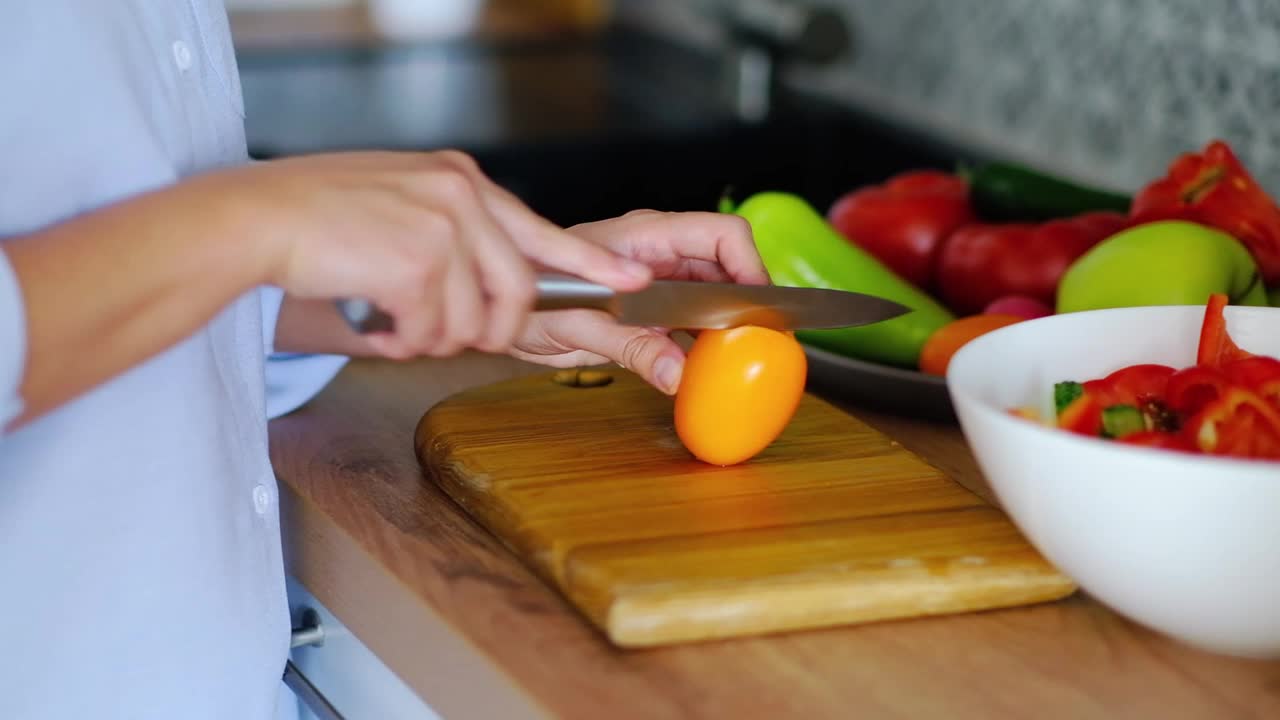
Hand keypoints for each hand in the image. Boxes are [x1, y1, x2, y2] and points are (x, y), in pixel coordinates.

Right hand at [218, 150, 652, 358]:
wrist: (256, 216)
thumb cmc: (317, 216)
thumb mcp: (400, 201)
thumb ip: (451, 231)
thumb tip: (487, 286)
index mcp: (459, 179)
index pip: (540, 230)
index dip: (588, 262)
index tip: (629, 280)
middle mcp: (460, 195)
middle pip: (516, 289)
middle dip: (491, 330)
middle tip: (449, 337)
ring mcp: (442, 226)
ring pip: (473, 320)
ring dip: (434, 339)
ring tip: (394, 323)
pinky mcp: (417, 262)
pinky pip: (433, 331)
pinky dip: (404, 342)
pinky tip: (376, 324)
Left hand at [509, 209, 769, 393]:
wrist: (504, 307)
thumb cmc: (532, 299)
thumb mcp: (578, 327)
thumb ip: (631, 348)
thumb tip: (678, 373)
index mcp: (645, 237)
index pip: (721, 234)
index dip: (750, 266)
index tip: (757, 309)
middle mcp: (659, 252)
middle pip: (728, 263)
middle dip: (747, 299)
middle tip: (759, 340)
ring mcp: (659, 278)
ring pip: (717, 293)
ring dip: (729, 324)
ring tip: (738, 356)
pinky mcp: (654, 308)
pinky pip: (695, 319)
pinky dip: (707, 342)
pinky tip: (706, 366)